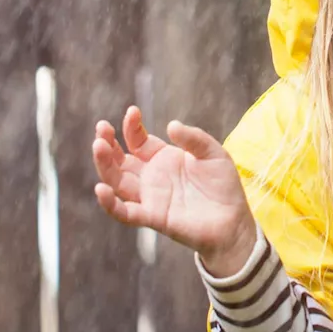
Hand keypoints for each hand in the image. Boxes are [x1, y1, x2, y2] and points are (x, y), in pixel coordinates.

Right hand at [92, 106, 256, 276]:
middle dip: (107, 143)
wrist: (234, 220)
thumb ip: (194, 138)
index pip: (137, 140)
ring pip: (117, 181)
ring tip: (98, 146)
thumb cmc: (223, 186)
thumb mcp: (213, 153)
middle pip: (119, 160)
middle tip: (101, 128)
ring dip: (104, 165)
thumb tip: (171, 125)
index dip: (131, 126)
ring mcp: (149, 197)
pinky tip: (101, 189)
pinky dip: (110, 204)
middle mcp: (150, 177)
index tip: (132, 111)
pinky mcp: (153, 217)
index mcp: (161, 158)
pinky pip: (125, 212)